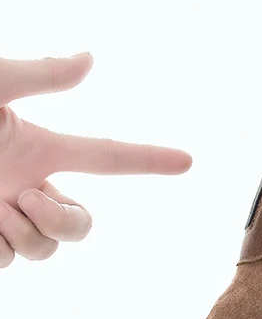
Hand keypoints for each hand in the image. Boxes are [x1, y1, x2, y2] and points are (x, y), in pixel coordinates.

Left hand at [0, 53, 191, 267]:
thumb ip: (38, 75)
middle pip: (81, 223)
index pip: (107, 158)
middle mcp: (24, 185)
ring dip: (24, 232)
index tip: (187, 161)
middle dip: (67, 221)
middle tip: (28, 199)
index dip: (149, 159)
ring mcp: (0, 215)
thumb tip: (90, 57)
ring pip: (46, 249)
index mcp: (35, 149)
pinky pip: (7, 261)